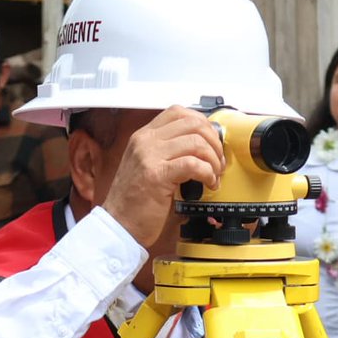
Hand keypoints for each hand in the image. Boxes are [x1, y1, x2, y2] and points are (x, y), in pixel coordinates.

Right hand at [102, 106, 223, 252]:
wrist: (119, 225)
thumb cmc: (134, 203)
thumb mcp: (148, 167)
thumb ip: (168, 153)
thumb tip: (202, 148)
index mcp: (143, 137)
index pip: (178, 112)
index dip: (202, 123)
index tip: (212, 141)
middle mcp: (145, 141)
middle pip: (192, 123)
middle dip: (213, 141)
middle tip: (218, 160)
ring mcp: (149, 156)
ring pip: (196, 142)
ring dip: (213, 159)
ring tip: (214, 174)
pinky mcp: (157, 175)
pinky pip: (193, 164)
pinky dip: (208, 173)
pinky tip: (208, 184)